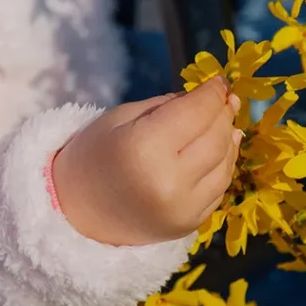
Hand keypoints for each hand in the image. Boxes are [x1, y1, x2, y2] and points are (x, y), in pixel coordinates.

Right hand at [52, 76, 241, 245]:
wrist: (76, 212)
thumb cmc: (95, 155)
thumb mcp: (123, 118)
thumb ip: (170, 106)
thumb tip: (214, 98)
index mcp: (144, 149)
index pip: (196, 112)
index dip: (213, 92)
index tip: (219, 81)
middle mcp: (168, 182)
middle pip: (216, 138)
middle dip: (223, 113)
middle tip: (223, 99)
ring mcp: (182, 209)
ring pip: (225, 164)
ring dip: (229, 138)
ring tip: (223, 121)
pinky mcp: (189, 225)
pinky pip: (219, 188)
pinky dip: (224, 164)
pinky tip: (220, 148)